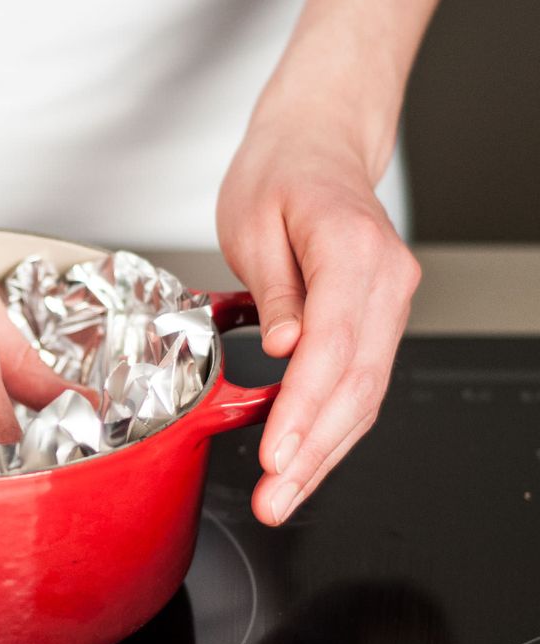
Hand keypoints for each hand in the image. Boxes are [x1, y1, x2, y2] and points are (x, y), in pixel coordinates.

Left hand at [217, 115, 420, 525]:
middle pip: (356, 383)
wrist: (318, 144)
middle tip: (275, 498)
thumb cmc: (280, 173)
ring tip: (284, 496)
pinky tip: (305, 460)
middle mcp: (386, 280)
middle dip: (314, 451)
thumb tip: (284, 349)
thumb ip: (274, 289)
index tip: (276, 454)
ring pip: (366, 394)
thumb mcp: (253, 220)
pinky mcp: (378, 319)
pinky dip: (334, 427)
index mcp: (351, 248)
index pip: (333, 346)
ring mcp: (391, 301)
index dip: (303, 409)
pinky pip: (361, 383)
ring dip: (325, 452)